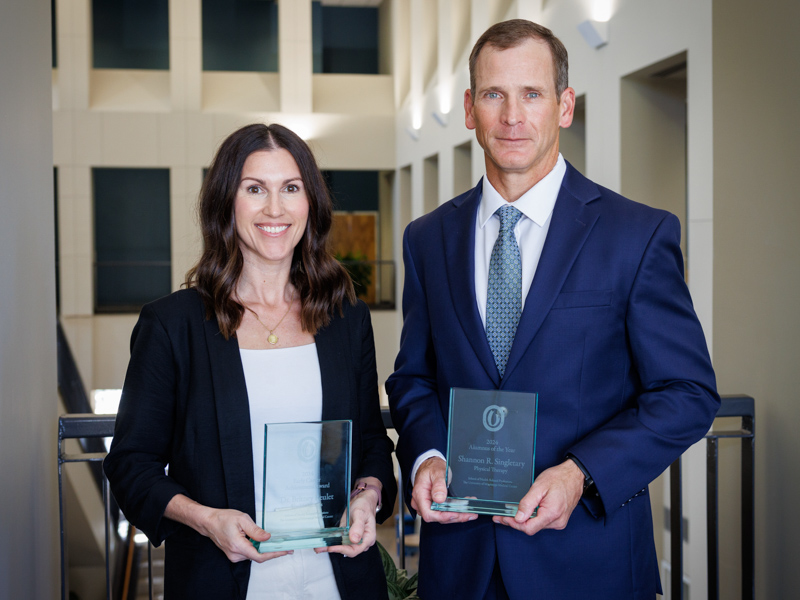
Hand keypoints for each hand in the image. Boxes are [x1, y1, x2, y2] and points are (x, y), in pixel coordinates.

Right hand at [164, 495, 290, 563]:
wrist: (209, 522)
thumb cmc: (224, 518)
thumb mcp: (242, 519)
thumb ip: (256, 530)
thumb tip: (267, 538)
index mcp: (238, 546)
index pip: (259, 556)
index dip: (274, 554)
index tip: (284, 551)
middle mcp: (236, 554)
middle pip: (258, 556)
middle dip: (272, 552)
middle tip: (286, 546)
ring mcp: (234, 556)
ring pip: (254, 555)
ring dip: (264, 550)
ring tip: (276, 542)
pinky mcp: (233, 554)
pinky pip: (248, 553)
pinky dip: (257, 549)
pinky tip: (263, 542)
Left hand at [321, 485, 379, 556]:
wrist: (363, 501)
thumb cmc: (364, 506)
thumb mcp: (360, 513)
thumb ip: (358, 526)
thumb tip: (354, 539)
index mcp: (368, 538)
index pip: (355, 549)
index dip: (342, 549)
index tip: (332, 547)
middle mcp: (362, 541)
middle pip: (348, 550)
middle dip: (334, 549)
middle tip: (320, 548)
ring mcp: (355, 539)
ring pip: (343, 547)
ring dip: (331, 547)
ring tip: (319, 547)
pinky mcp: (348, 536)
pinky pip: (341, 541)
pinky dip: (333, 542)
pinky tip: (324, 542)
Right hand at [411, 457, 476, 523]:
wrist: (430, 465)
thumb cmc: (431, 468)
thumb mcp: (436, 472)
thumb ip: (438, 485)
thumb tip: (439, 499)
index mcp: (419, 495)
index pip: (429, 514)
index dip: (443, 517)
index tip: (456, 514)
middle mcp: (421, 503)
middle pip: (438, 517)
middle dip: (455, 516)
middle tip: (470, 514)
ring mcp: (427, 506)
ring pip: (442, 517)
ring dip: (457, 515)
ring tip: (470, 513)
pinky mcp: (434, 506)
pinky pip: (443, 513)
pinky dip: (454, 512)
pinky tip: (465, 510)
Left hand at [492, 460, 583, 535]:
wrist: (575, 476)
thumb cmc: (558, 478)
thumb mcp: (539, 486)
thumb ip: (527, 503)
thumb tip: (518, 518)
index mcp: (551, 514)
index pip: (528, 528)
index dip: (513, 524)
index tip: (502, 518)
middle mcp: (557, 522)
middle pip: (531, 528)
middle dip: (515, 522)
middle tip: (501, 515)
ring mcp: (559, 522)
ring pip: (536, 526)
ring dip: (524, 520)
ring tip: (511, 512)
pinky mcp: (559, 520)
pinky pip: (542, 522)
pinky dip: (532, 518)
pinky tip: (525, 512)